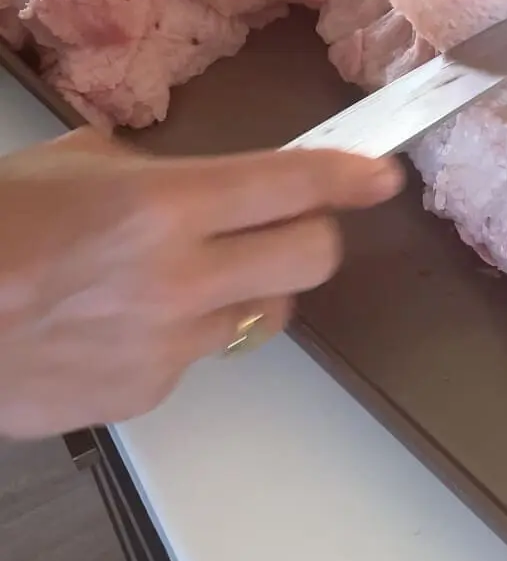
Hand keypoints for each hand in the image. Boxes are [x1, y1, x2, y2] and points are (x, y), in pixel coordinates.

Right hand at [0, 130, 401, 437]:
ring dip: (249, 288)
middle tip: (291, 223)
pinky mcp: (146, 393)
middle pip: (314, 259)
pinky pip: (198, 356)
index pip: (293, 183)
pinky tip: (122, 322)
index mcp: (166, 204)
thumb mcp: (70, 166)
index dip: (350, 177)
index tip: (382, 176)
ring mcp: (169, 344)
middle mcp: (182, 277)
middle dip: (314, 235)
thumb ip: (148, 171)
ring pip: (264, 313)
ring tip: (188, 276)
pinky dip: (181, 335)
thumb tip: (188, 179)